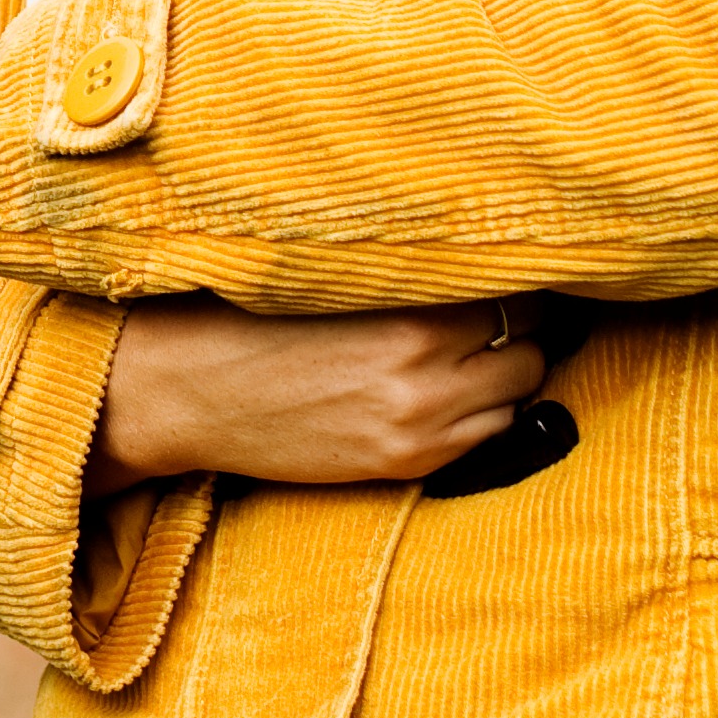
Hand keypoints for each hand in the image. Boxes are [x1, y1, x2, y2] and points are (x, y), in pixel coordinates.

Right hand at [88, 295, 546, 495]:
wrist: (184, 393)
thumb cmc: (247, 316)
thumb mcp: (333, 279)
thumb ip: (409, 274)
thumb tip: (483, 256)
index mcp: (410, 313)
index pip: (517, 287)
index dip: (521, 273)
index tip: (515, 263)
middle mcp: (427, 372)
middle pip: (533, 340)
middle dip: (524, 321)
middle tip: (504, 305)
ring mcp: (420, 424)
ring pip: (524, 390)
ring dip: (511, 369)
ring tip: (479, 349)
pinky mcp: (406, 461)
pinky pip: (493, 435)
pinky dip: (489, 411)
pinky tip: (457, 389)